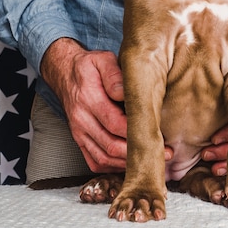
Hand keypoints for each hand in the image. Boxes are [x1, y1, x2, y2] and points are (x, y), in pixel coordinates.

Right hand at [40, 38, 173, 172]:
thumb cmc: (88, 67)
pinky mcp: (79, 140)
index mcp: (89, 99)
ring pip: (103, 158)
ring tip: (151, 160)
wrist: (64, 73)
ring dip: (127, 163)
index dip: (137, 133)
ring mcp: (79, 133)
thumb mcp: (102, 60)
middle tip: (162, 153)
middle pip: (111, 146)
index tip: (158, 135)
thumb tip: (127, 92)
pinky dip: (113, 167)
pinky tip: (130, 164)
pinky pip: (95, 161)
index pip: (115, 124)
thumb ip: (114, 75)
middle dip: (138, 152)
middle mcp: (82, 120)